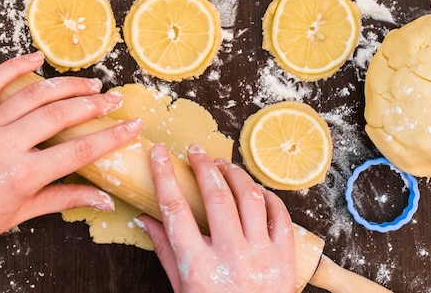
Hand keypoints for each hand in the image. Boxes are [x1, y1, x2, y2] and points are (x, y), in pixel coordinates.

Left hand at [0, 52, 143, 290]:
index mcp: (21, 175)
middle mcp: (4, 145)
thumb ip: (67, 199)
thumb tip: (105, 200)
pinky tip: (37, 57)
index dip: (111, 136)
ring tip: (90, 85)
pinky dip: (15, 66)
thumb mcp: (24, 213)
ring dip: (67, 86)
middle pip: (61, 115)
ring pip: (33, 95)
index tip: (132, 126)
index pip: (79, 149)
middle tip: (114, 101)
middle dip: (94, 106)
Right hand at [140, 144, 295, 292]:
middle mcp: (231, 257)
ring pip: (249, 198)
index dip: (164, 176)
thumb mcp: (183, 288)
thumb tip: (145, 220)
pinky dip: (265, 194)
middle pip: (216, 197)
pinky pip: (279, 213)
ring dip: (234, 174)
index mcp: (199, 268)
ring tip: (221, 165)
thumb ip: (166, 252)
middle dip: (202, 166)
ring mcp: (261, 255)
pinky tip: (252, 187)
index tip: (159, 154)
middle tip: (194, 151)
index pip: (175, 211)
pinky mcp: (285, 256)